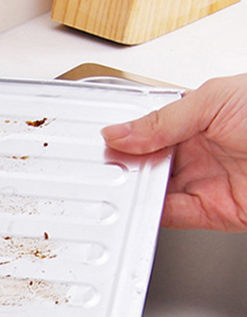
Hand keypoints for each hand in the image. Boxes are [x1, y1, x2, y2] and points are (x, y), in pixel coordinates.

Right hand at [102, 74, 246, 230]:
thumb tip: (119, 132)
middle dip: (123, 165)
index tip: (101, 142)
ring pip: (153, 190)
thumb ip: (162, 120)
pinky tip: (139, 206)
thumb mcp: (216, 101)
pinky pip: (170, 215)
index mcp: (197, 116)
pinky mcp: (210, 211)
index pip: (147, 128)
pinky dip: (151, 215)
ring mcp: (203, 181)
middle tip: (102, 166)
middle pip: (146, 162)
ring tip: (117, 185)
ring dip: (134, 191)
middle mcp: (198, 150)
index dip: (123, 135)